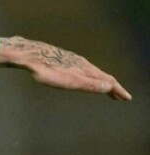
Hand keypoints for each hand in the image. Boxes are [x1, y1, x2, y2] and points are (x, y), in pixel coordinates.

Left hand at [0, 36, 131, 100]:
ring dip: (99, 80)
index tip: (127, 98)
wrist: (28, 55)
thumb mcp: (71, 81)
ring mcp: (69, 59)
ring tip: (103, 87)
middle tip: (120, 96)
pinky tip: (79, 76)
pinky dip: (86, 75)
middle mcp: (80, 62)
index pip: (107, 80)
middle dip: (111, 86)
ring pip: (89, 71)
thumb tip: (110, 86)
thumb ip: (90, 84)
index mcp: (85, 68)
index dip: (117, 90)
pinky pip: (78, 68)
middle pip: (100, 75)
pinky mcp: (59, 58)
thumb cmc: (48, 71)